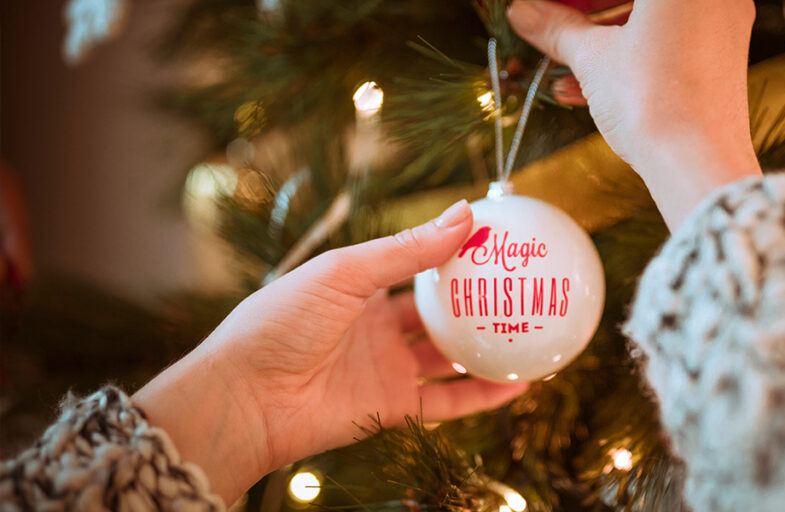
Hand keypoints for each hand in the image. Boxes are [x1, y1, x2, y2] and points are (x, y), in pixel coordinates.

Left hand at [133, 200, 527, 503]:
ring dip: (487, 348)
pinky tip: (519, 383)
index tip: (496, 239)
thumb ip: (407, 249)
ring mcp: (386, 369)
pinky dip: (483, 395)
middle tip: (523, 285)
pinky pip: (447, 402)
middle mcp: (376, 327)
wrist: (244, 397)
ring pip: (449, 358)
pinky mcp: (391, 408)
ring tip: (532, 333)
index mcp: (360, 288)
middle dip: (477, 301)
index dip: (454, 253)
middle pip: (438, 312)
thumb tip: (465, 213)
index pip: (417, 265)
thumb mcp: (345, 273)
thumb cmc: (280, 323)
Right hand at [508, 0, 761, 228]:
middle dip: (587, 10)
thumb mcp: (593, 59)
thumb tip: (525, 13)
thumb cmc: (656, 104)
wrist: (696, 164)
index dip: (573, 0)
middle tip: (552, 21)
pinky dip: (632, 48)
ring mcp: (723, 20)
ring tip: (564, 55)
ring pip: (652, 16)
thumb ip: (557, 29)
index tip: (545, 8)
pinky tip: (590, 78)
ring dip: (605, 31)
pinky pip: (669, 36)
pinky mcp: (724, 52)